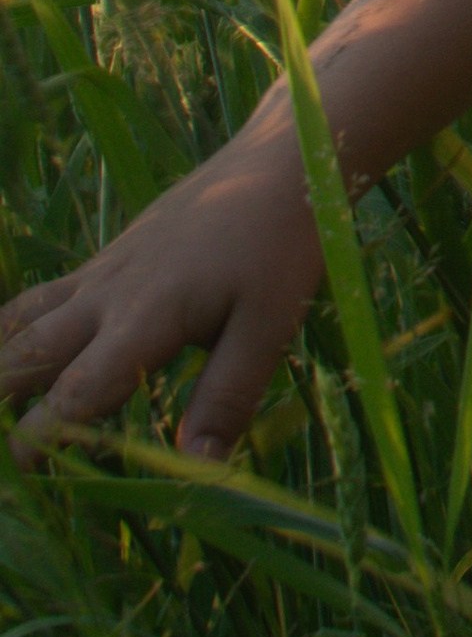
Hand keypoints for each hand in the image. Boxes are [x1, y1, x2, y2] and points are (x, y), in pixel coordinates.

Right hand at [1, 127, 321, 469]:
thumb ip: (227, 397)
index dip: (44, 437)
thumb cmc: (280, 245)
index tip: (22, 476)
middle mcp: (107, 292)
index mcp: (145, 316)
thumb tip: (197, 469)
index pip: (77, 390)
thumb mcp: (270, 326)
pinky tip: (10, 349)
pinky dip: (11, 327)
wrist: (278, 161)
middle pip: (27, 352)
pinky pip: (41, 296)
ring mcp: (102, 270)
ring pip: (21, 317)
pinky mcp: (108, 257)